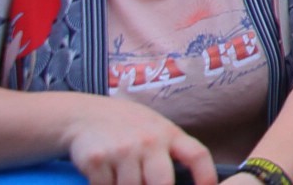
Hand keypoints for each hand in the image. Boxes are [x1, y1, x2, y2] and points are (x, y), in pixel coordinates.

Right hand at [61, 92, 217, 184]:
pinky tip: (106, 177)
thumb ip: (170, 152)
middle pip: (163, 183)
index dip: (207, 176)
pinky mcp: (97, 161)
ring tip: (125, 178)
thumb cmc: (128, 126)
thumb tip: (185, 182)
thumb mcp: (156, 130)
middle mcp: (148, 141)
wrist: (85, 114)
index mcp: (169, 134)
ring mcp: (122, 151)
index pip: (197, 155)